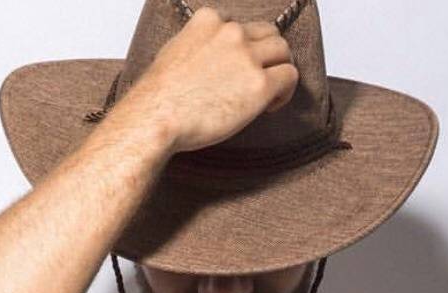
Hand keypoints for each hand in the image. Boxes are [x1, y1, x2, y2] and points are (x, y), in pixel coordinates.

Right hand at [132, 6, 299, 153]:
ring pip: (283, 51)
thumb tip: (210, 63)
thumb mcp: (175, 53)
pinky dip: (285, 91)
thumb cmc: (161, 96)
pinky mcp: (260, 84)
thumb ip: (198, 47)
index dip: (243, 49)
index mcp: (209, 21)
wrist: (158, 115)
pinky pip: (289, 76)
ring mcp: (247, 57)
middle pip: (268, 34)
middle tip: (259, 80)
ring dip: (279, 70)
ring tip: (267, 94)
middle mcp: (231, 32)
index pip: (240, 26)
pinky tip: (270, 106)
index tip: (238, 69)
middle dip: (267, 56)